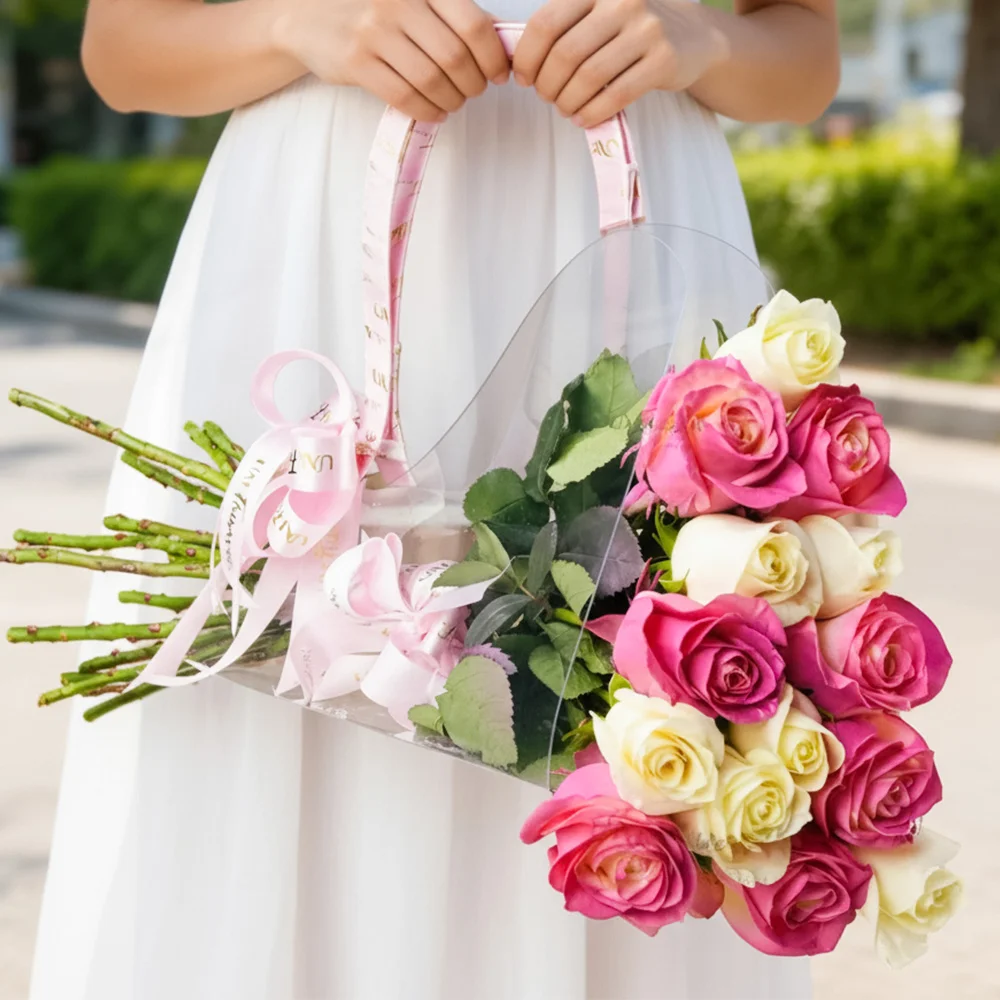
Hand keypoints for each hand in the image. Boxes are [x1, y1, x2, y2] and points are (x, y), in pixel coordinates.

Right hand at [270, 0, 509, 121]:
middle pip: (456, 58)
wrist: (308, 18)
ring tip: (452, 102)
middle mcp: (398, 3)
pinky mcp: (356, 62)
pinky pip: (405, 97)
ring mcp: (374, 32)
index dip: (493, 57)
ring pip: (432, 81)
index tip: (498, 74)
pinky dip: (426, 111)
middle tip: (472, 91)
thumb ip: (452, 14)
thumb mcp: (412, 1)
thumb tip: (502, 42)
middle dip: (473, 84)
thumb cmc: (371, 11)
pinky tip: (433, 111)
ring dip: (451, 101)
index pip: (473, 25)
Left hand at [512, 0, 727, 126]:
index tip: (524, 79)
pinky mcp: (664, 60)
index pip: (546, 24)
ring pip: (589, 77)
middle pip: (565, 54)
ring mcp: (646, 29)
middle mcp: (621, 1)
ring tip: (566, 109)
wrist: (693, 37)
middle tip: (547, 98)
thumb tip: (515, 61)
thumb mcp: (598, 15)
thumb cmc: (631, 31)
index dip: (527, 58)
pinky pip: (616, 95)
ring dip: (568, 102)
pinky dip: (593, 113)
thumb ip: (564, 28)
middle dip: (547, 85)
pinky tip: (584, 118)